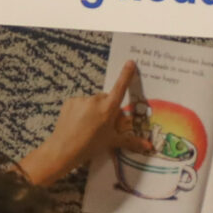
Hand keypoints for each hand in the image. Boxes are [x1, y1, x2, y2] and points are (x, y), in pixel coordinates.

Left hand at [18, 63, 146, 184]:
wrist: (63, 149)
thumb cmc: (90, 146)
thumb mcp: (111, 142)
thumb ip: (131, 141)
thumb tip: (149, 146)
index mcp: (108, 108)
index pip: (120, 88)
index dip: (126, 74)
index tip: (130, 62)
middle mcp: (96, 100)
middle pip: (106, 99)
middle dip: (106, 107)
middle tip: (102, 124)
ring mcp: (82, 100)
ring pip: (92, 102)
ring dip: (93, 110)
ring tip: (87, 126)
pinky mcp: (70, 101)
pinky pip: (80, 103)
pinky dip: (81, 110)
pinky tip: (77, 123)